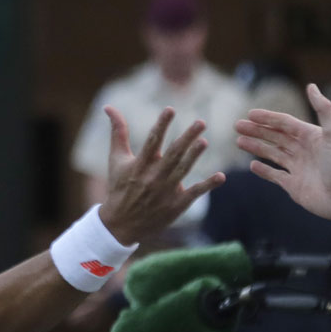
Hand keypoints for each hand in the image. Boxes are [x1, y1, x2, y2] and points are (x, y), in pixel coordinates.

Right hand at [98, 106, 224, 244]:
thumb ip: (118, 132)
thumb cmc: (119, 187)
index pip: (151, 141)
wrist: (120, 224)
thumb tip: (109, 107)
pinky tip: (221, 176)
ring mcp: (165, 192)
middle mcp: (152, 177)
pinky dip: (207, 185)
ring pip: (182, 171)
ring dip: (194, 156)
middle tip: (201, 122)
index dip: (161, 125)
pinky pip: (193, 194)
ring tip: (204, 141)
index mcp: (139, 165)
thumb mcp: (116, 159)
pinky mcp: (175, 206)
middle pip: (172, 154)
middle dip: (186, 138)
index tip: (170, 110)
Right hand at [234, 84, 330, 222]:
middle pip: (275, 137)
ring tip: (239, 141)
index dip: (268, 118)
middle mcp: (303, 150)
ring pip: (272, 154)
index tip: (250, 113)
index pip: (285, 123)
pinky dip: (263, 170)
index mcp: (311, 136)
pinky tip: (252, 164)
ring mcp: (298, 168)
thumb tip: (311, 86)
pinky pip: (275, 175)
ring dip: (256, 147)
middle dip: (256, 130)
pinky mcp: (294, 185)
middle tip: (237, 125)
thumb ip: (324, 108)